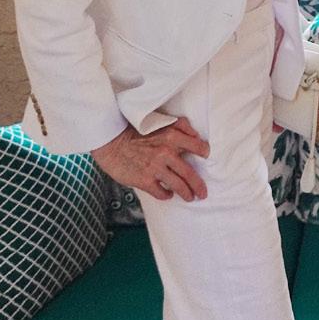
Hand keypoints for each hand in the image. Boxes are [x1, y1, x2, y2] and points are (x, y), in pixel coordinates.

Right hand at [93, 116, 209, 201]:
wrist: (112, 142)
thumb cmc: (136, 131)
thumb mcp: (160, 122)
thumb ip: (180, 126)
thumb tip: (196, 135)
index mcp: (172, 136)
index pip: (197, 146)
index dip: (204, 153)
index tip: (206, 158)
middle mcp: (166, 153)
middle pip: (190, 173)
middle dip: (198, 185)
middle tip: (203, 192)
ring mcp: (155, 168)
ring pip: (178, 186)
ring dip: (186, 193)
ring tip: (189, 197)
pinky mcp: (145, 180)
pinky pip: (161, 192)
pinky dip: (167, 195)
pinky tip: (168, 194)